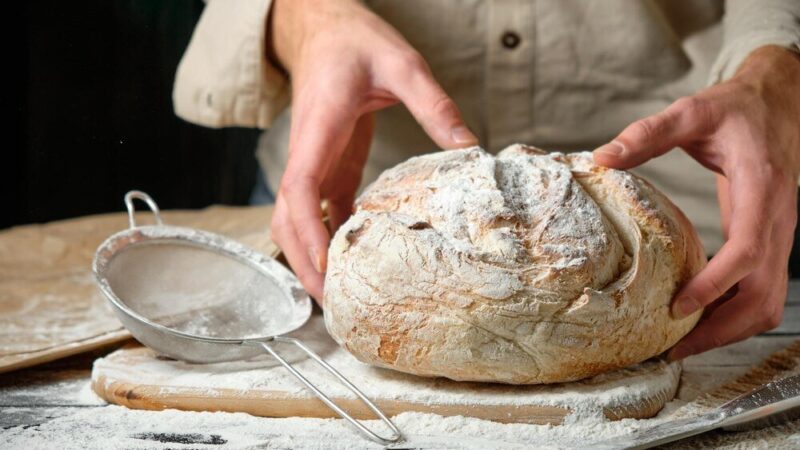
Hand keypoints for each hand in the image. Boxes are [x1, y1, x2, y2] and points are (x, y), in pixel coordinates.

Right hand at [267, 0, 477, 300]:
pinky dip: (329, 239)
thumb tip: (470, 147)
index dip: (306, 232)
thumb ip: (433, 104)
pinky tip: (354, 261)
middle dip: (303, 262)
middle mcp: (307, 152)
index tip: (325, 267)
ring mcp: (314, 162)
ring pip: (295, 219)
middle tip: (334, 304)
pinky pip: (320, 209)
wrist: (325, 26)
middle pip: (287, 218)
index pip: (299, 189)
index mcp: (318, 129)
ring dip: (310, 256)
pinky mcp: (328, 165)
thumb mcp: (402, 64)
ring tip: (341, 294)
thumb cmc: (355, 41)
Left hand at [593, 46, 799, 358]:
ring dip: (730, 330)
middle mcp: (778, 220)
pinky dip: (735, 314)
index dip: (716, 284)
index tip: (678, 307)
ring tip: (681, 345)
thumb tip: (602, 157)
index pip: (748, 250)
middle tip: (672, 348)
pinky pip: (762, 291)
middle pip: (764, 294)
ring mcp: (779, 235)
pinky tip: (699, 319)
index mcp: (762, 189)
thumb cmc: (736, 110)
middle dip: (722, 328)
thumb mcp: (692, 112)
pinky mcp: (770, 242)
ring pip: (769, 302)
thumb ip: (648, 134)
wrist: (779, 104)